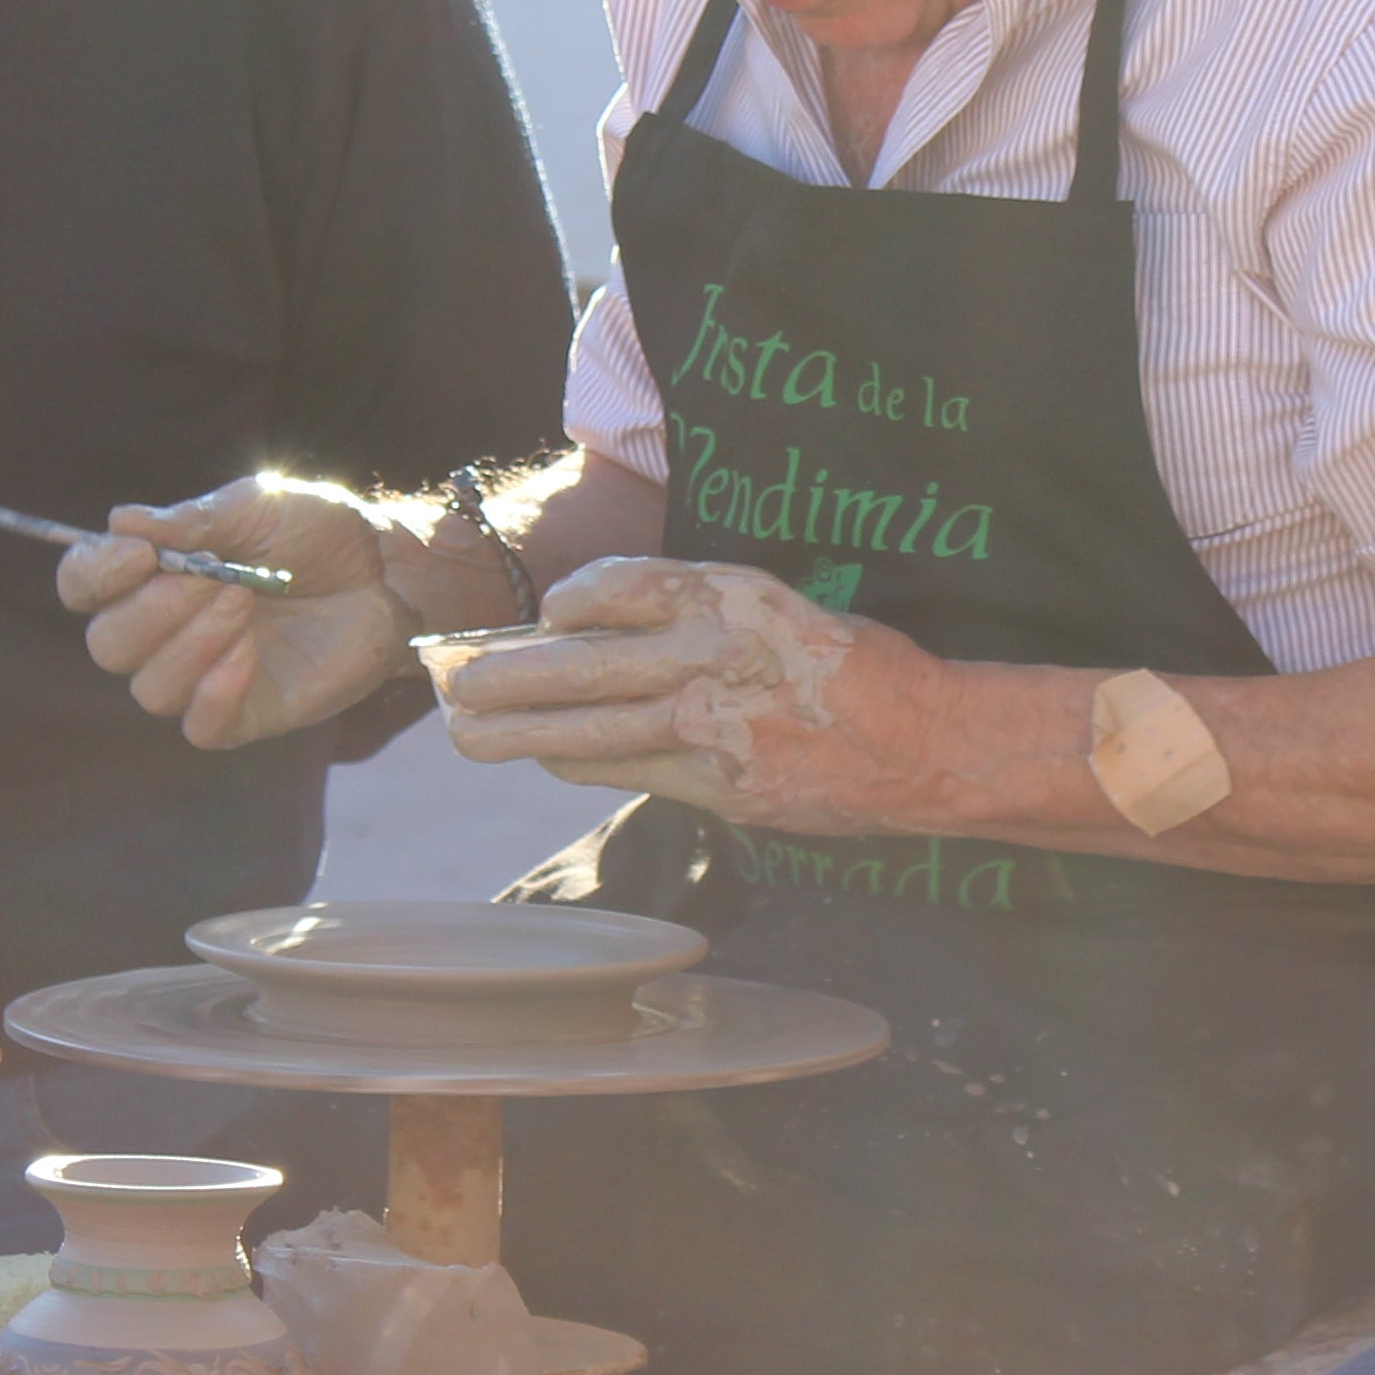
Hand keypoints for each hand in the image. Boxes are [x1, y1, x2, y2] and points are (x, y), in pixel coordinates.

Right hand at [65, 477, 418, 749]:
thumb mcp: (256, 508)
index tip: (139, 554)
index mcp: (154, 575)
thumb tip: (120, 522)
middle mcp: (167, 631)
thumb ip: (192, 520)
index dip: (94, 575)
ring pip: (150, 689)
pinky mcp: (247, 712)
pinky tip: (248, 654)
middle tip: (212, 577)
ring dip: (190, 643)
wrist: (388, 569)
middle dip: (152, 610)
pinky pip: (200, 728)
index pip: (84, 586)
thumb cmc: (317, 532)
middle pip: (108, 646)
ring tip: (244, 600)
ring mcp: (204, 675)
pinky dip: (214, 692)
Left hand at [424, 556, 942, 829]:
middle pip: (576, 666)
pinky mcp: (715, 786)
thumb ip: (697, 611)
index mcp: (729, 596)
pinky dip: (580, 761)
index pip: (614, 589)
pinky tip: (552, 754)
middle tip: (449, 682)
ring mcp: (708, 728)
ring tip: (468, 732)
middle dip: (501, 677)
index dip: (564, 602)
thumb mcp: (778, 606)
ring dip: (516, 732)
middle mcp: (710, 657)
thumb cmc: (853, 667)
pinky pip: (624, 771)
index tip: (542, 614)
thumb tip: (605, 623)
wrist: (924, 745)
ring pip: (584, 730)